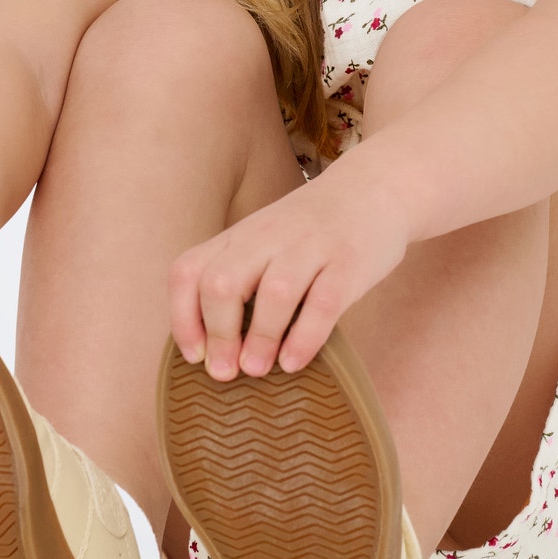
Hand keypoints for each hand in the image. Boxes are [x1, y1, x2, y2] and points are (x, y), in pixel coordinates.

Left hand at [166, 163, 411, 379]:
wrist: (374, 186)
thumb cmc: (311, 230)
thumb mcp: (265, 241)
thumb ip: (241, 280)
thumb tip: (216, 349)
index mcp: (240, 235)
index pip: (189, 272)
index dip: (183, 318)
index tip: (195, 356)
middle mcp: (268, 236)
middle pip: (222, 282)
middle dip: (219, 333)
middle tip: (225, 372)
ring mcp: (311, 246)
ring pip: (274, 293)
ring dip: (260, 339)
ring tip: (257, 370)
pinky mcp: (349, 262)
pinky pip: (324, 303)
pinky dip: (304, 338)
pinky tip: (294, 361)